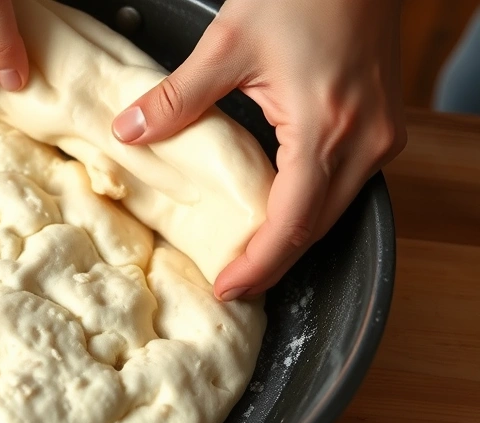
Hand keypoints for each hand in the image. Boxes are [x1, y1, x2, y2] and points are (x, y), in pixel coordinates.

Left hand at [112, 0, 407, 300]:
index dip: (258, 265)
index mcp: (327, 130)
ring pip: (334, 210)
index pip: (291, 224)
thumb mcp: (229, 43)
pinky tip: (279, 209)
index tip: (228, 289)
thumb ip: (177, 97)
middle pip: (316, 228)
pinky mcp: (382, 124)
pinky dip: (311, 204)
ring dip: (292, 236)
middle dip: (273, 261)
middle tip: (231, 282)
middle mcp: (364, 143)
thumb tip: (130, 130)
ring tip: (248, 257)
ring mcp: (380, 135)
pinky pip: (345, 183)